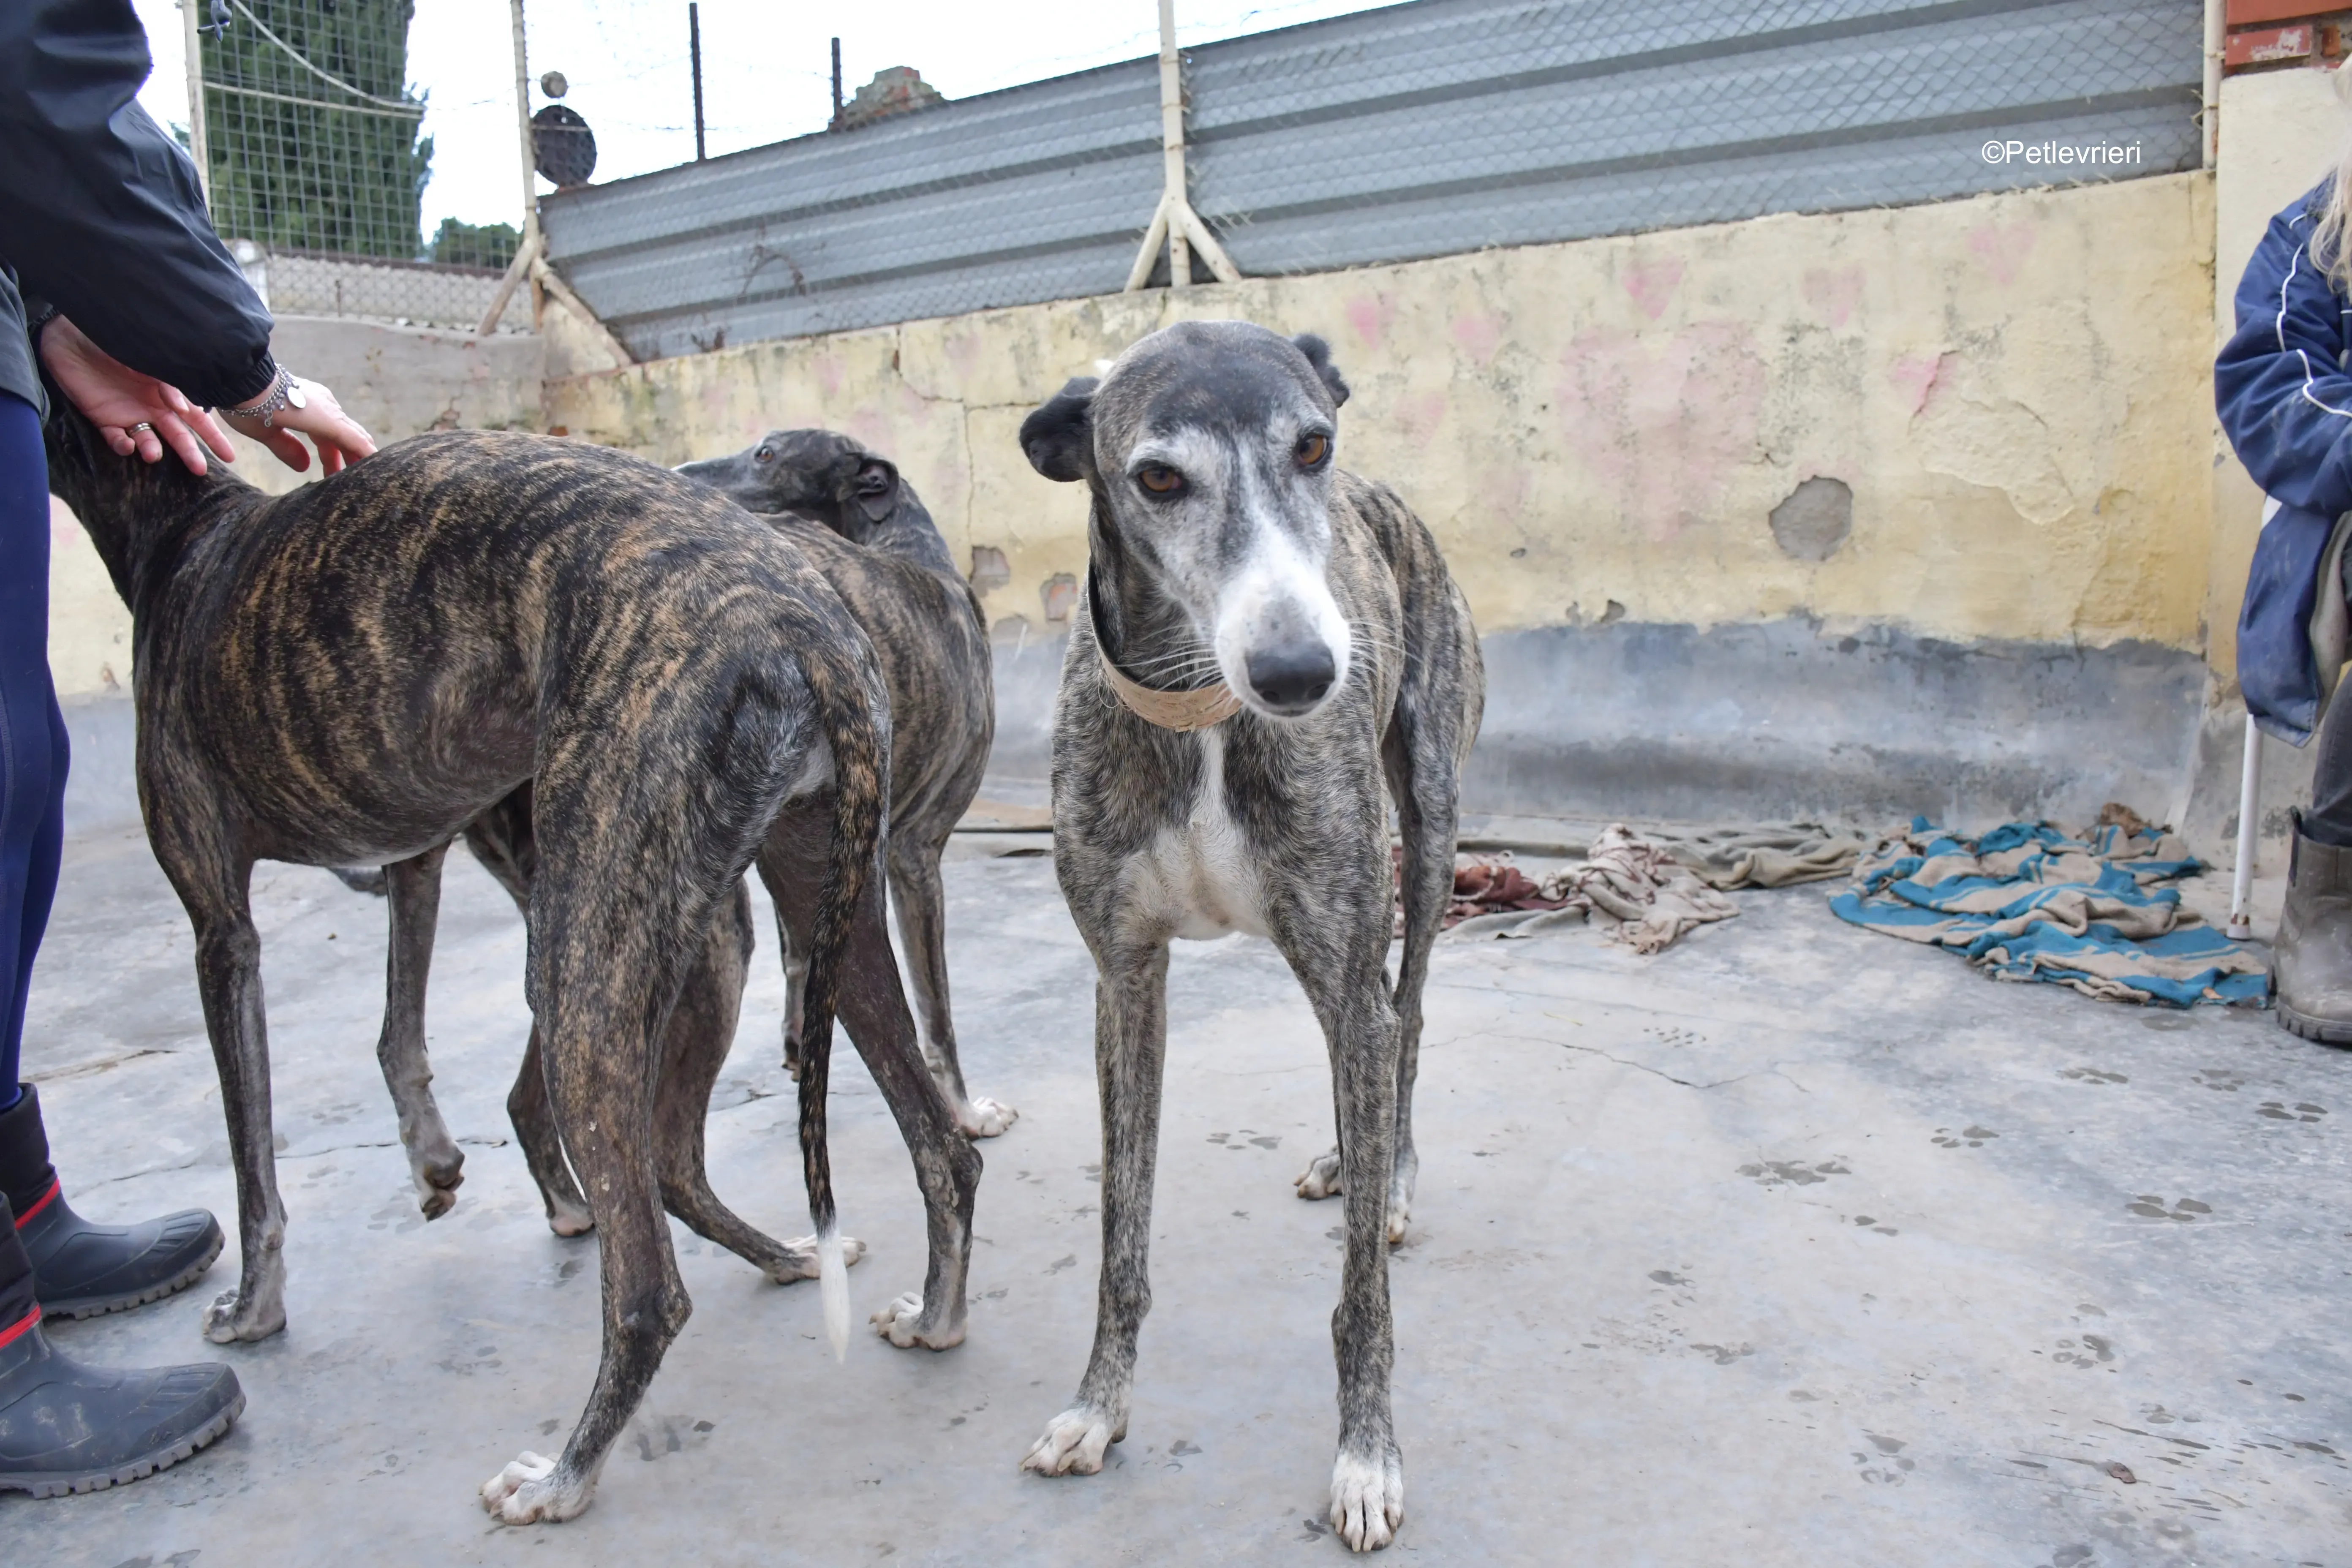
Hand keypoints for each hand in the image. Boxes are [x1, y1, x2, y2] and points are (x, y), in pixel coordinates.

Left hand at [36, 314, 236, 474]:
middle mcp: (153, 407)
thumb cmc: (116, 342)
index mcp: (168, 394)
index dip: (213, 437)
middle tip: (200, 470)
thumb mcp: (148, 360)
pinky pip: (117, 440)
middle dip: (190, 453)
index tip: (230, 457)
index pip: (197, 418)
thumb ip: (167, 384)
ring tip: (153, 455)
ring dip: (153, 450)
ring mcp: (129, 415)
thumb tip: (183, 409)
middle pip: (177, 435)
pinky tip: (127, 445)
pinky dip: (123, 446)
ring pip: (148, 441)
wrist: (72, 339)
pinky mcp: (103, 420)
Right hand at [221, 375, 375, 475]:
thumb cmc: (245, 402)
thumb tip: (304, 467)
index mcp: (306, 409)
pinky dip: (366, 455)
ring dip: (360, 461)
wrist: (241, 383)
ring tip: (369, 482)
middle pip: (344, 439)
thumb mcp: (266, 432)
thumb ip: (287, 448)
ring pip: (354, 440)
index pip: (327, 435)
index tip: (334, 475)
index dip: (332, 456)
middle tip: (355, 483)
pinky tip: (375, 468)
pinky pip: (355, 441)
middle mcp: (323, 407)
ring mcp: (329, 412)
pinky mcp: (332, 420)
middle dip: (350, 460)